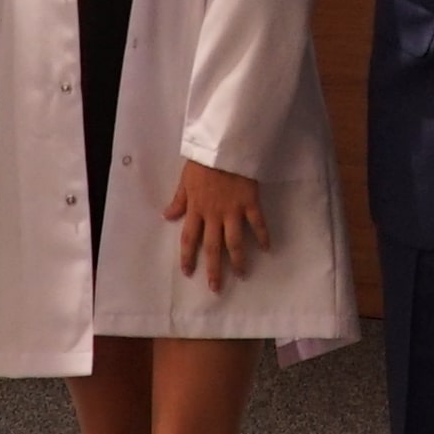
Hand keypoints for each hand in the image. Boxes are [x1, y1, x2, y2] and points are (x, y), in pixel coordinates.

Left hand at [165, 159, 269, 291]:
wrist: (224, 145)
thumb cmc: (202, 161)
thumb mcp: (185, 180)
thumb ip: (178, 200)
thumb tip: (166, 216)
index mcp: (196, 209)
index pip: (189, 238)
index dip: (188, 257)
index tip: (188, 272)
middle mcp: (213, 215)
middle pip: (212, 247)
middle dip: (213, 269)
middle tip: (216, 288)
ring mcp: (233, 210)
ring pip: (234, 241)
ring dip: (238, 260)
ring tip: (242, 274)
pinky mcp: (250, 202)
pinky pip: (257, 223)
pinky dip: (263, 236)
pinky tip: (267, 248)